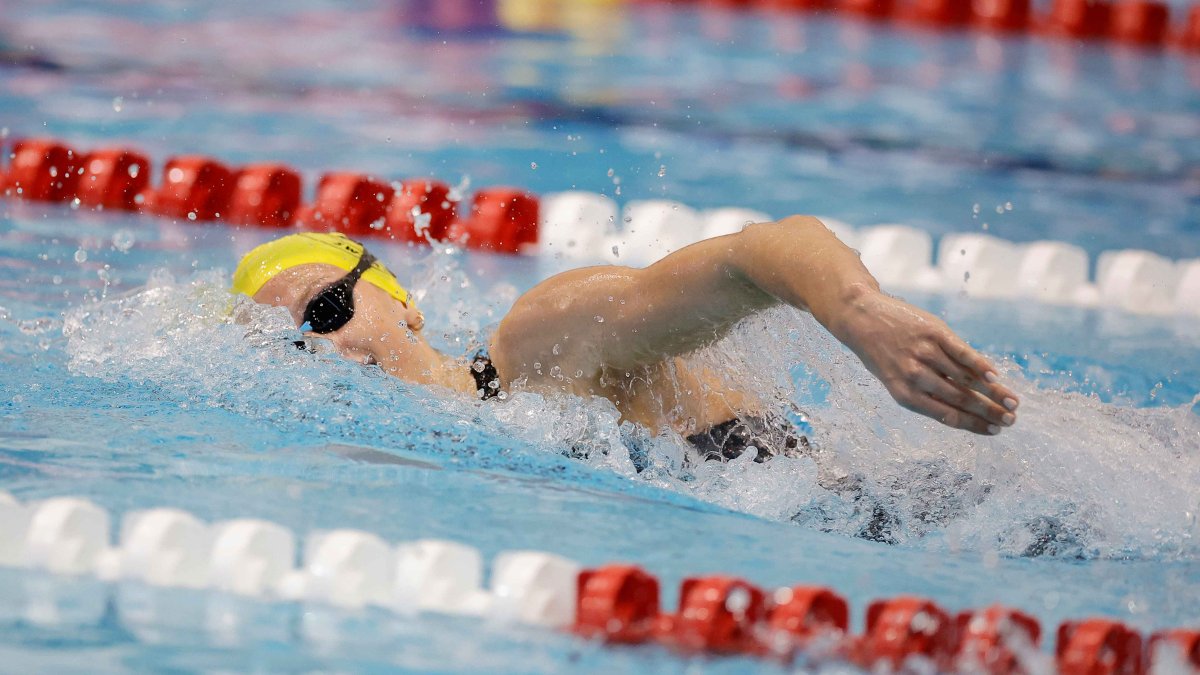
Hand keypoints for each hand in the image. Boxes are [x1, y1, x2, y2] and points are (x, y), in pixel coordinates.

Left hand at [831, 289, 1019, 434]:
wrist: (860, 318)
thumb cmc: (882, 353)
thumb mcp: (896, 378)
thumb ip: (926, 391)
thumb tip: (966, 406)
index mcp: (906, 395)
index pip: (947, 416)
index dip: (973, 425)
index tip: (995, 432)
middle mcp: (915, 377)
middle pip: (960, 399)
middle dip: (989, 412)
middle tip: (1012, 421)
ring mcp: (925, 353)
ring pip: (965, 378)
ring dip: (993, 392)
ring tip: (1014, 402)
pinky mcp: (933, 333)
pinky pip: (961, 352)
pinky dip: (979, 365)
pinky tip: (995, 376)